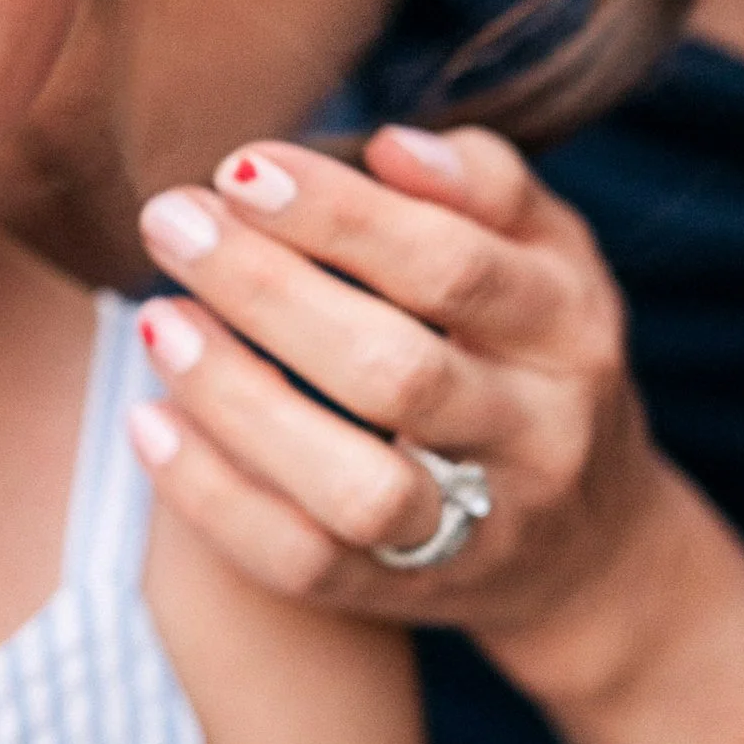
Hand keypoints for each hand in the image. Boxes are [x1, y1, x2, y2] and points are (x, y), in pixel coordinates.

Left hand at [128, 124, 679, 686]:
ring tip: (157, 322)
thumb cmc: (535, 359)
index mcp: (570, 327)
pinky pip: (304, 565)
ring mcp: (479, 530)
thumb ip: (484, 185)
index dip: (339, 216)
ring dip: (239, 403)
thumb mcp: (547, 257)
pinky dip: (215, 498)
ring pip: (356, 490)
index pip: (451, 266)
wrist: (592, 550)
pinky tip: (151, 422)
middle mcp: (539, 435)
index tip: (240, 167)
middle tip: (171, 222)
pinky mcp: (408, 596)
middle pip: (396, 375)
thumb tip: (390, 147)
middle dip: (268, 292)